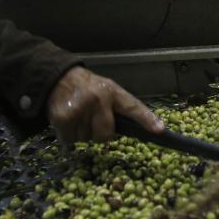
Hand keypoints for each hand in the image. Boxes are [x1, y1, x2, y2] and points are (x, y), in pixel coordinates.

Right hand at [46, 66, 163, 142]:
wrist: (59, 78)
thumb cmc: (87, 88)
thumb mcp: (106, 91)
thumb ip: (116, 108)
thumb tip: (123, 132)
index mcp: (113, 92)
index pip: (133, 107)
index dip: (147, 120)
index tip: (159, 130)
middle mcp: (99, 99)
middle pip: (106, 134)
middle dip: (99, 133)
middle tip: (91, 120)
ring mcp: (81, 108)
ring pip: (86, 139)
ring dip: (81, 133)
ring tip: (78, 116)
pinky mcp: (64, 117)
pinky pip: (70, 139)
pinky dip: (67, 135)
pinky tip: (67, 120)